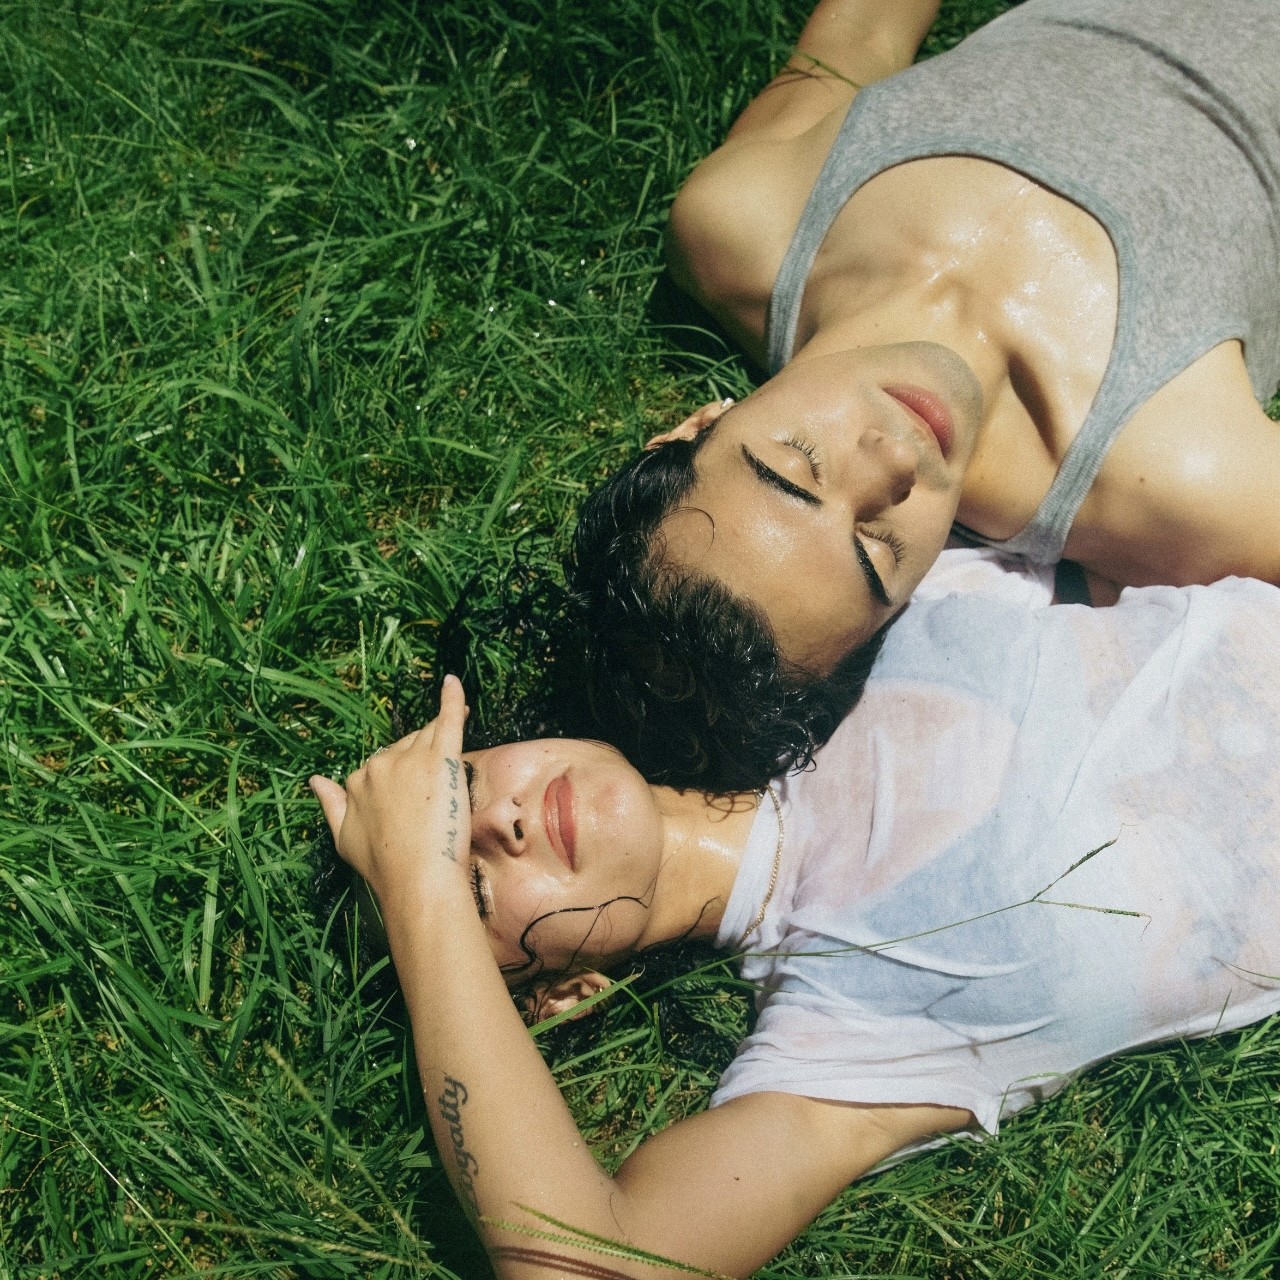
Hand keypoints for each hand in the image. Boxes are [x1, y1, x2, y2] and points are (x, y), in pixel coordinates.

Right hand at [310, 675, 470, 904]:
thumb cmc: (383, 866)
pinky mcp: (441, 759)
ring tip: (454, 739)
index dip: (399, 780)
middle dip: (419, 762)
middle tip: (435, 795)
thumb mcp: (344, 839)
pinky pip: (447, 719)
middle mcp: (379, 764)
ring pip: (425, 736)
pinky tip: (453, 682)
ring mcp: (410, 759)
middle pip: (404, 748)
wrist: (416, 878)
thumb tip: (314, 780)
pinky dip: (452, 699)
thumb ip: (330, 805)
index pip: (381, 766)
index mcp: (356, 780)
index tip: (412, 799)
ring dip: (437, 736)